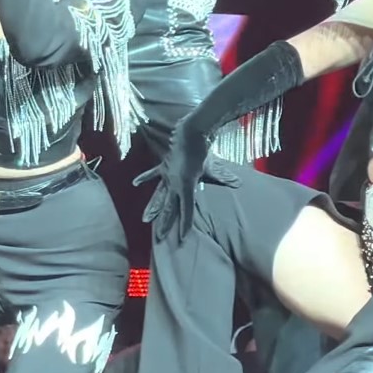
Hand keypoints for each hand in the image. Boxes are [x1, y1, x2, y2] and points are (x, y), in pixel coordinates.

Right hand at [137, 122, 213, 243]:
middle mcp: (174, 184)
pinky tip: (135, 184)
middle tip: (161, 239)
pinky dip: (144, 178)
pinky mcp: (164, 167)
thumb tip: (238, 183)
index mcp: (186, 186)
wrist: (190, 134)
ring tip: (146, 220)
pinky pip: (153, 175)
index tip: (183, 239)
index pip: (187, 210)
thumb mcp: (213, 168)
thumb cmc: (203, 151)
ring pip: (159, 196)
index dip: (185, 224)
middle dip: (166, 224)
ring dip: (153, 209)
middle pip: (170, 208)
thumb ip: (223, 177)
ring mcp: (167, 176)